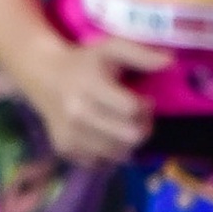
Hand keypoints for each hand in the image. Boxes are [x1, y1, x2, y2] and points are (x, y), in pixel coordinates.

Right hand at [27, 31, 163, 165]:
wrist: (43, 74)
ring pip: (118, 154)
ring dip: (126, 142)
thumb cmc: (83, 61)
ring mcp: (69, 133)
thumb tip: (169, 62)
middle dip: (142, 128)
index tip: (143, 100)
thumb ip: (141, 54)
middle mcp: (77, 112)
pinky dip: (107, 153)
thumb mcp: (111, 48)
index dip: (145, 106)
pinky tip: (104, 136)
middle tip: (136, 118)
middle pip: (130, 136)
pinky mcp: (64, 148)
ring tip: (121, 126)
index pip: (132, 109)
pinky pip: (100, 162)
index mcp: (90, 85)